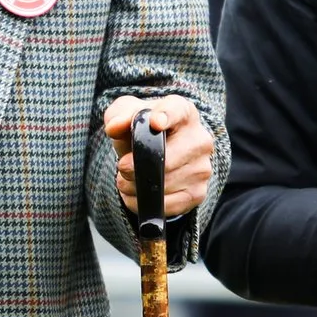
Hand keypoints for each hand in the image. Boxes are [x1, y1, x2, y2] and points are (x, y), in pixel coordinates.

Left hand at [104, 94, 213, 216]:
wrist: (158, 154)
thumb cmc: (143, 131)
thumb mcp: (126, 116)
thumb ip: (118, 116)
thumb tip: (114, 127)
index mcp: (184, 112)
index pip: (177, 111)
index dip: (166, 116)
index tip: (155, 123)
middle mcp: (199, 138)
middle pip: (166, 158)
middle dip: (136, 167)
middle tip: (122, 167)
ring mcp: (202, 168)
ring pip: (163, 184)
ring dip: (136, 187)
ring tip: (128, 179)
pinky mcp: (198, 193)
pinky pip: (166, 205)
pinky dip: (143, 204)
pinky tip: (136, 194)